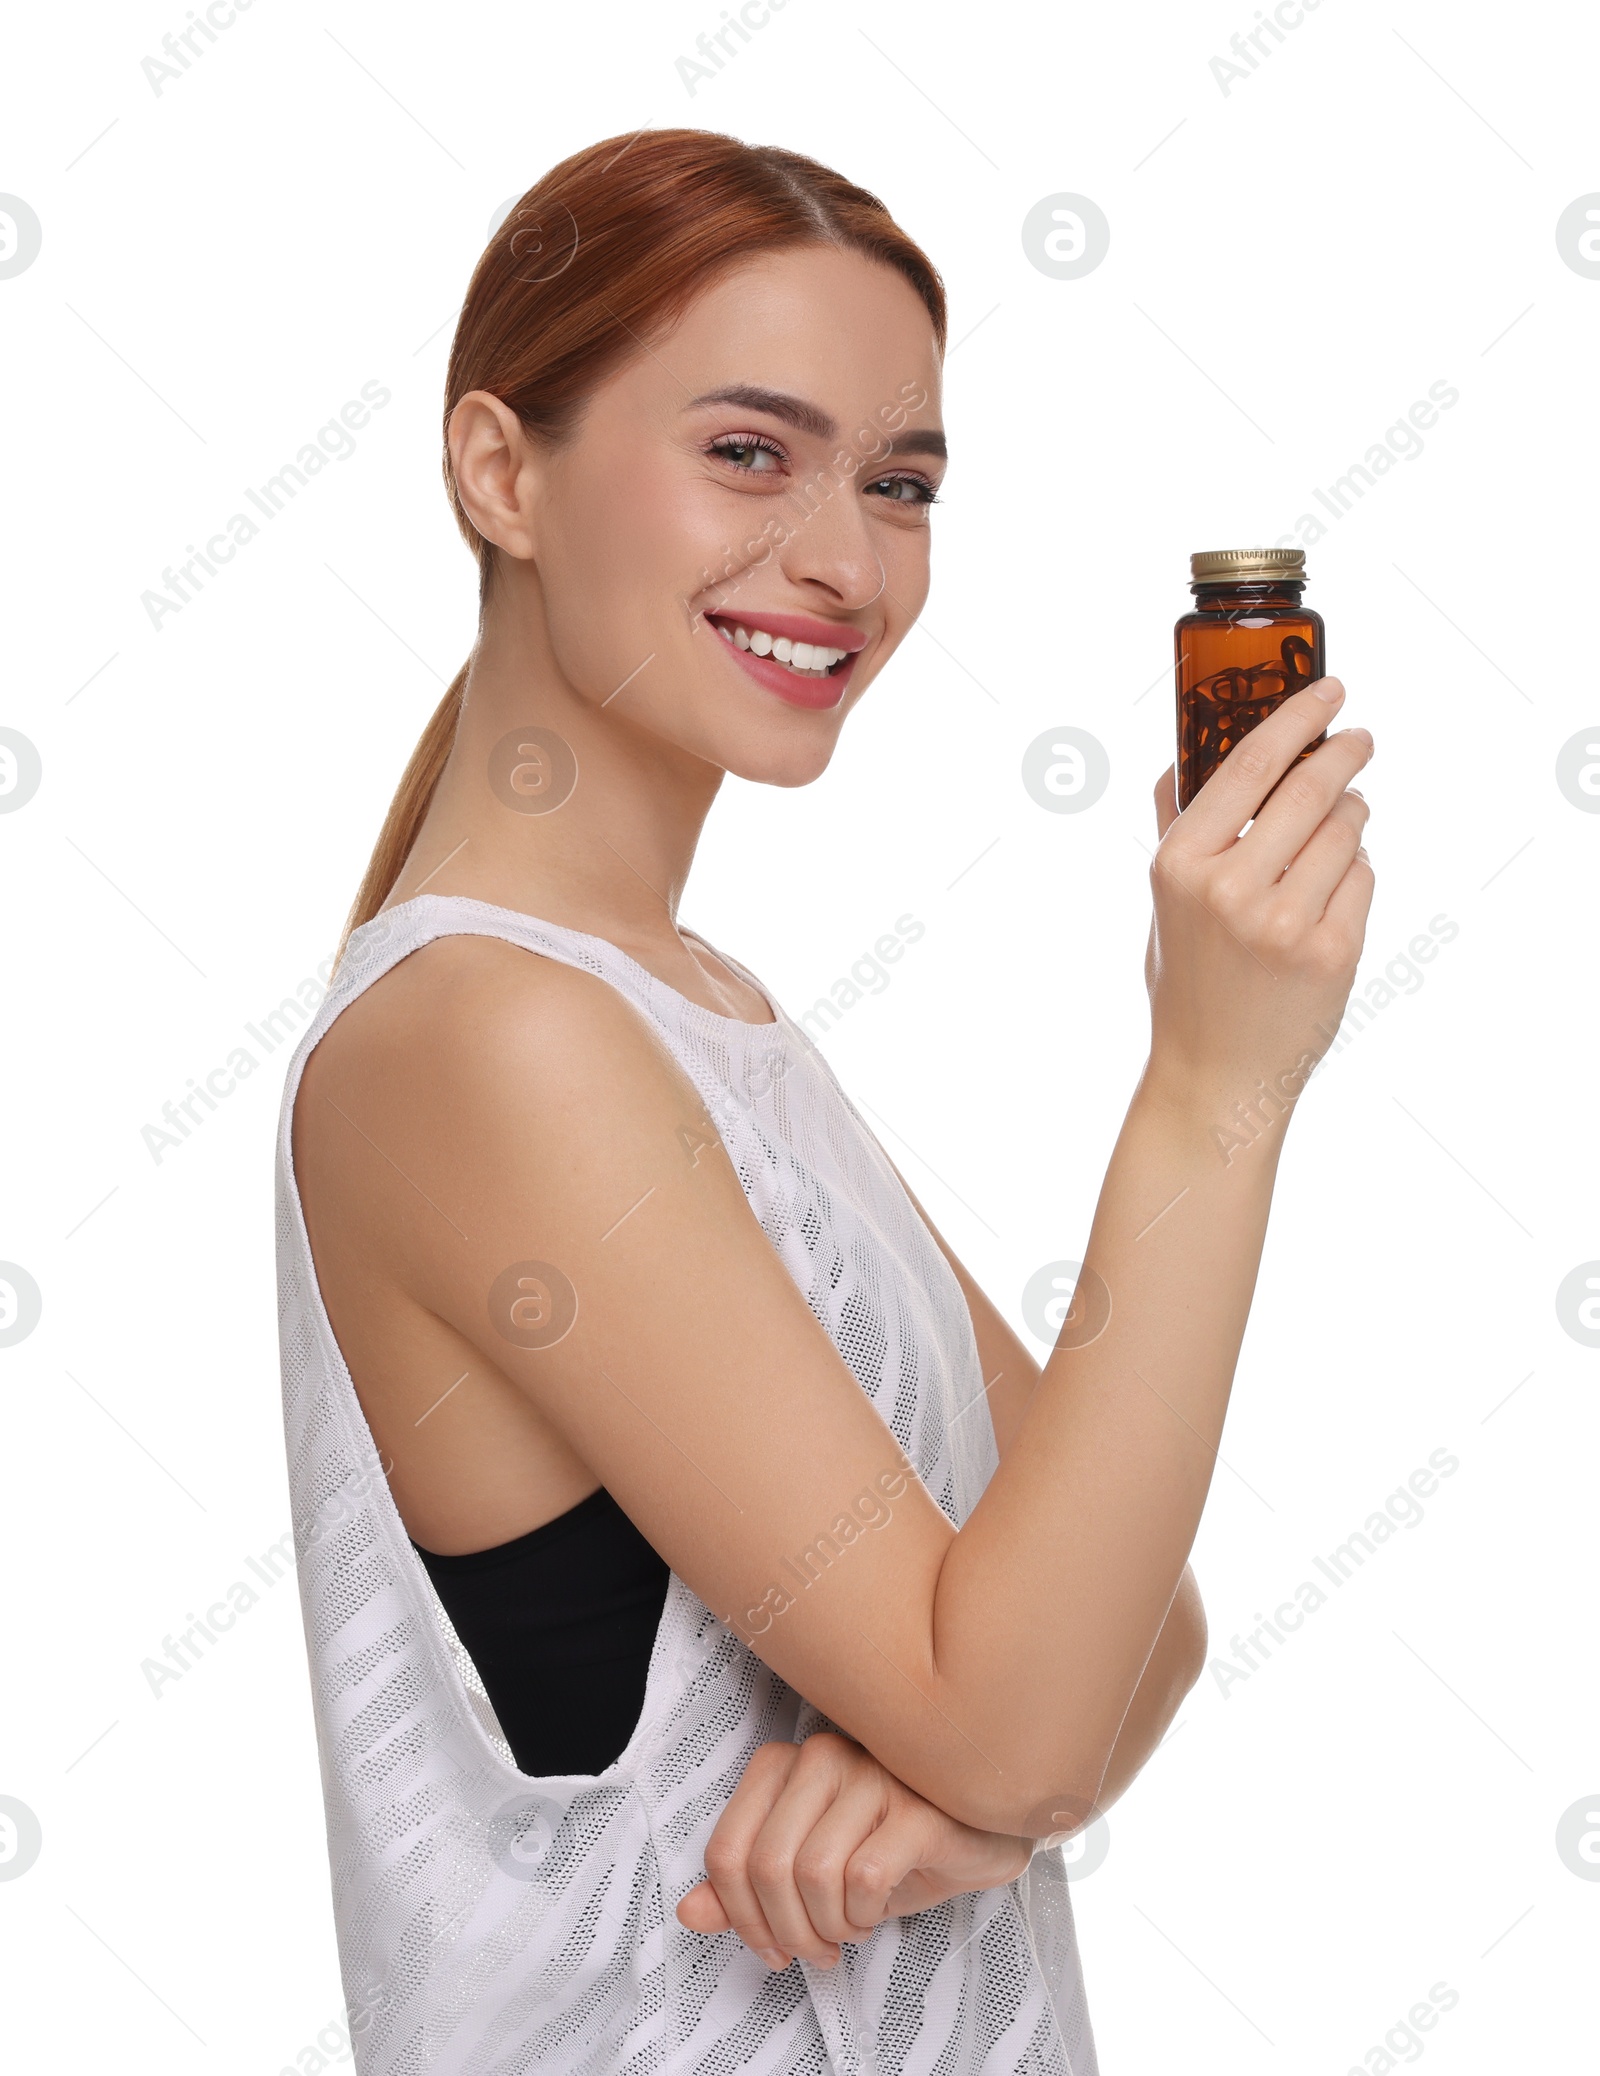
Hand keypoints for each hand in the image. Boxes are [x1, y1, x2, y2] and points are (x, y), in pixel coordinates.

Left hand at [675, 1731, 1032, 1970]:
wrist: (977, 1834)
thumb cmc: (888, 1846)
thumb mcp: (808, 1871)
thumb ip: (747, 1888)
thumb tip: (688, 1913)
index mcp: (784, 1764)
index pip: (727, 1851)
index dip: (739, 1917)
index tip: (770, 1948)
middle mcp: (823, 1756)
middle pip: (768, 1867)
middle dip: (787, 1931)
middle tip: (817, 1950)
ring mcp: (872, 1775)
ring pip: (813, 1874)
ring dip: (829, 1926)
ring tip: (850, 1928)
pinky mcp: (917, 1806)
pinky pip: (865, 1877)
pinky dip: (865, 1914)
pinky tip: (877, 1911)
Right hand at [1143, 677, 1373, 1115]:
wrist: (1216, 1074)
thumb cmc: (1189, 979)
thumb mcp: (1164, 901)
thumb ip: (1177, 826)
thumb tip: (1184, 752)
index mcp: (1180, 865)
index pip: (1248, 764)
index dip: (1297, 716)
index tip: (1328, 688)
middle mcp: (1230, 889)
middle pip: (1310, 787)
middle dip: (1345, 754)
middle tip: (1359, 739)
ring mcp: (1284, 923)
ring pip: (1346, 831)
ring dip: (1351, 819)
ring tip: (1339, 827)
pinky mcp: (1331, 952)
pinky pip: (1362, 879)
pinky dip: (1354, 875)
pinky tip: (1330, 893)